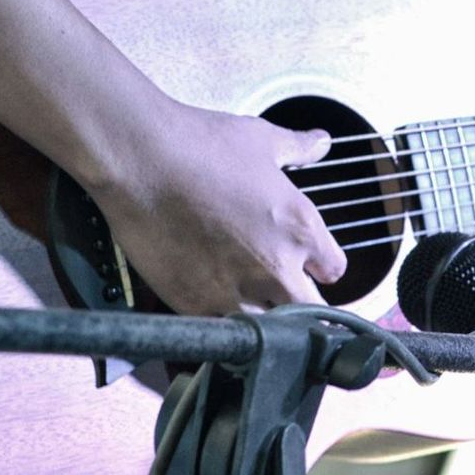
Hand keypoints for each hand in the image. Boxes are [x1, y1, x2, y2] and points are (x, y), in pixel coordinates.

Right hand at [85, 102, 348, 315]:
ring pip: (268, 331)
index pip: (334, 269)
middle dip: (302, 304)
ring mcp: (235, 292)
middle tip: (284, 293)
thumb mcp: (262, 140)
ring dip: (265, 321)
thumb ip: (298, 148)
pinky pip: (223, 334)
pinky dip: (225, 327)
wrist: (141, 161)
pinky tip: (216, 309)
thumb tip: (320, 142)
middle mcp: (276, 267)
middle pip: (310, 311)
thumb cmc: (203, 145)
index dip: (321, 266)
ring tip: (250, 304)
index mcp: (300, 228)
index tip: (309, 264)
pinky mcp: (194, 307)